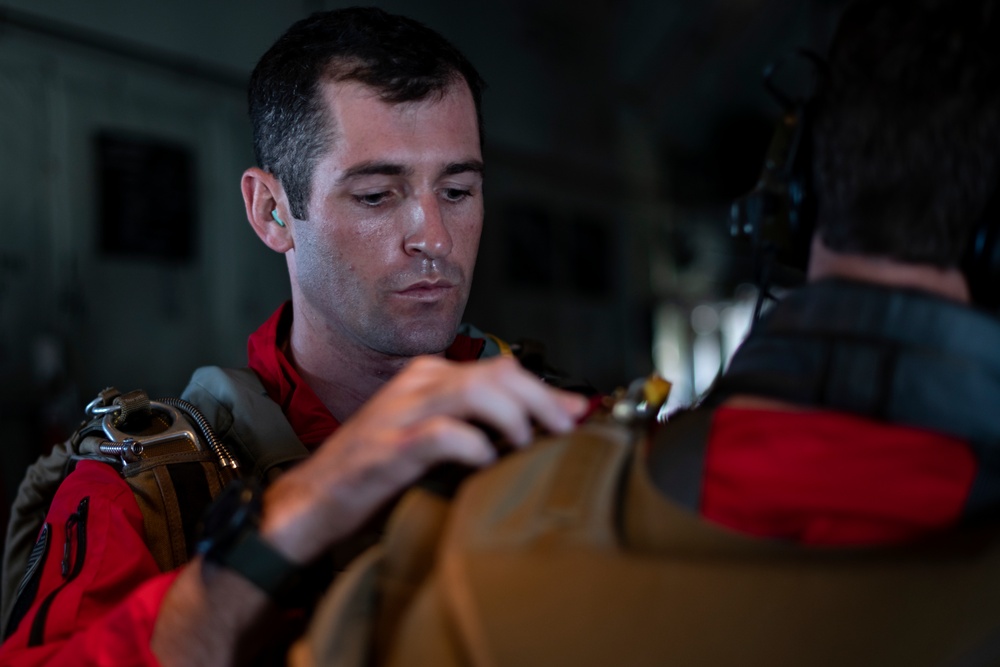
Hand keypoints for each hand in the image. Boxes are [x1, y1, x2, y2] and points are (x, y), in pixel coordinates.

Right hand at [259, 355, 587, 562]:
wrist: (313, 499)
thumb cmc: (382, 470)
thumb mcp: (443, 438)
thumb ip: (493, 424)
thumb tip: (561, 416)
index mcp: (432, 376)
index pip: (504, 368)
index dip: (547, 392)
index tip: (578, 416)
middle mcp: (418, 384)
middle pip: (498, 374)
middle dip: (542, 401)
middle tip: (564, 432)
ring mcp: (400, 412)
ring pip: (475, 392)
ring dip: (515, 419)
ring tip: (528, 445)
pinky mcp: (387, 448)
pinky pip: (442, 434)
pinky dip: (473, 446)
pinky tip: (484, 463)